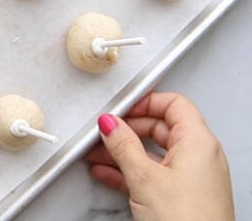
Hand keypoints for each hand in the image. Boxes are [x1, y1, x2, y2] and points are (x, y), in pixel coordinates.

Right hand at [85, 92, 233, 220]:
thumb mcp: (144, 176)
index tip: (120, 108)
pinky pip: (153, 173)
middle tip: (106, 131)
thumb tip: (110, 124)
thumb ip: (122, 145)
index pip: (172, 104)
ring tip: (99, 152)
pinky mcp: (183, 196)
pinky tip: (108, 173)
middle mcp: (200, 156)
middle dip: (128, 128)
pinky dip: (131, 170)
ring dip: (124, 151)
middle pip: (160, 127)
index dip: (144, 102)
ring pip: (153, 152)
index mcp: (198, 141)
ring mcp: (193, 177)